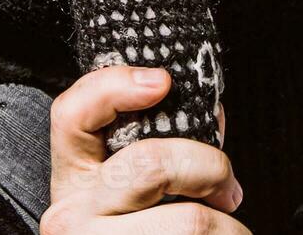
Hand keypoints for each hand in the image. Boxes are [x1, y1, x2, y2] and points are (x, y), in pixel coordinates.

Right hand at [41, 65, 248, 233]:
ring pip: (190, 222)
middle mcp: (73, 217)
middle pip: (152, 164)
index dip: (113, 86)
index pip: (72, 114)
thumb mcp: (127, 196)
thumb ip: (160, 150)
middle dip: (210, 168)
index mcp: (72, 181)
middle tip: (227, 187)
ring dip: (230, 226)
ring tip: (230, 231)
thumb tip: (212, 117)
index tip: (163, 81)